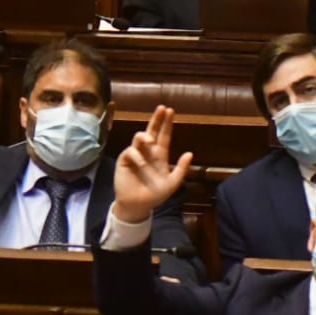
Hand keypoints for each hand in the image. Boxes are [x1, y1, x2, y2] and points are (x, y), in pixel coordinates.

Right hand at [111, 106, 193, 222]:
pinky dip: (137, 156)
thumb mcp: (172, 183)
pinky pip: (130, 151)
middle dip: (156, 119)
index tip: (170, 111)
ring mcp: (135, 155)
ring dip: (145, 136)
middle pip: (151, 131)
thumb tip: (190, 153)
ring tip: (150, 141)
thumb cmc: (155, 195)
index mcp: (160, 155)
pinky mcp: (124, 160)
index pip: (164, 135)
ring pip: (139, 138)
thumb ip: (181, 169)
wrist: (138, 206)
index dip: (167, 124)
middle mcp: (147, 152)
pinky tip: (142, 165)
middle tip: (162, 108)